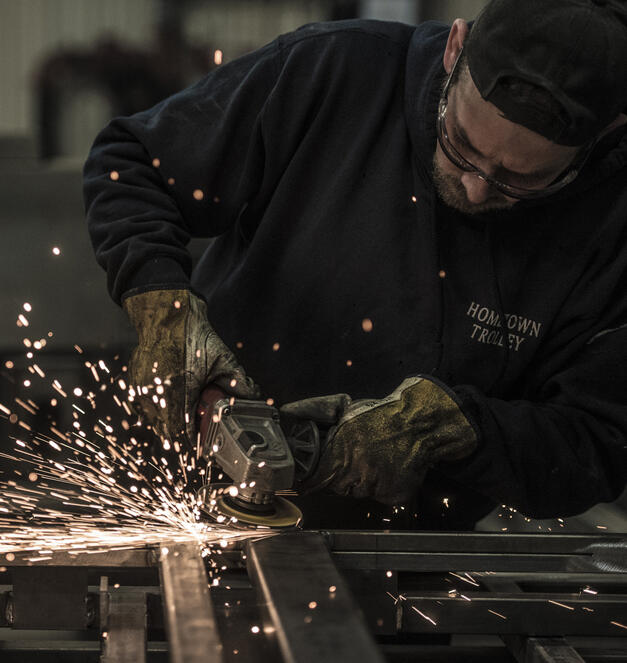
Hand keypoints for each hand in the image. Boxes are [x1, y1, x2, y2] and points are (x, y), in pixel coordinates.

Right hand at [123, 288, 259, 444]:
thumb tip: (255, 398)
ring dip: (170, 423)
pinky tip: (173, 402)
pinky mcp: (135, 382)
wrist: (167, 313)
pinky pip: (146, 406)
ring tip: (186, 417)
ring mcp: (142, 388)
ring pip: (155, 420)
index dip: (195, 440)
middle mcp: (156, 393)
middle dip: (183, 434)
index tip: (203, 445)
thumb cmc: (192, 334)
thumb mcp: (222, 359)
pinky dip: (159, 409)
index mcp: (178, 390)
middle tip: (198, 432)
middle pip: (167, 430)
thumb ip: (239, 382)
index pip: (183, 431)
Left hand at [281, 377, 476, 504]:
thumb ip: (318, 415)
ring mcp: (376, 484)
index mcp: (342, 448)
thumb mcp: (347, 410)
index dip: (310, 481)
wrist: (422, 423)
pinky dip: (383, 486)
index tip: (304, 483)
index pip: (315, 478)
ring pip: (358, 492)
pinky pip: (380, 496)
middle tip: (354, 460)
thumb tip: (289, 413)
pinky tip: (389, 467)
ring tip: (375, 459)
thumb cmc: (385, 415)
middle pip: (337, 486)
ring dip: (362, 481)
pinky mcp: (393, 494)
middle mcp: (357, 469)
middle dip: (340, 476)